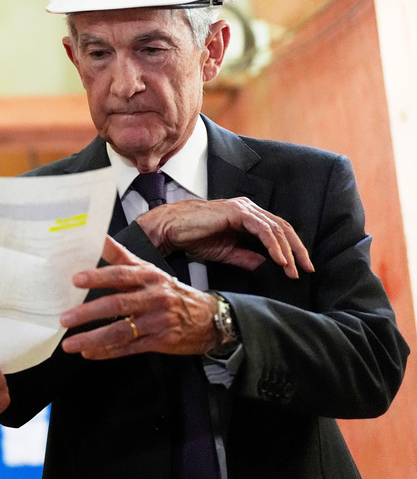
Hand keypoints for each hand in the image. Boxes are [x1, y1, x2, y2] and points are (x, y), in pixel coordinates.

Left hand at [60, 237, 218, 357]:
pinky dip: (108, 352)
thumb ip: (121, 256)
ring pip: (121, 331)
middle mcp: (153, 297)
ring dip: (94, 338)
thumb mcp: (149, 269)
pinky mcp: (160, 341)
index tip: (76, 279)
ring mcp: (157, 321)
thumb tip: (98, 237)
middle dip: (88, 312)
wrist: (208, 317)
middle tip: (66, 318)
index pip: (121, 274)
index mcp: (148, 277)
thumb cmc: (171, 291)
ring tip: (71, 343)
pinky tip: (90, 353)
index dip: (98, 276)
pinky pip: (130, 348)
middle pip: (118, 303)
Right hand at [136, 197, 312, 277]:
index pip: (278, 232)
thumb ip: (247, 257)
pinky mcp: (237, 212)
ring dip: (287, 251)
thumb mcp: (226, 252)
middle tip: (306, 270)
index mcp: (248, 217)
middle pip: (283, 228)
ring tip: (291, 270)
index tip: (300, 269)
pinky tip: (279, 260)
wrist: (172, 229)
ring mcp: (244, 208)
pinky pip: (263, 229)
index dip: (292, 249)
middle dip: (298, 250)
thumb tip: (266, 266)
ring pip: (277, 228)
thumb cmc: (193, 237)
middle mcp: (249, 209)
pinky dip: (274, 245)